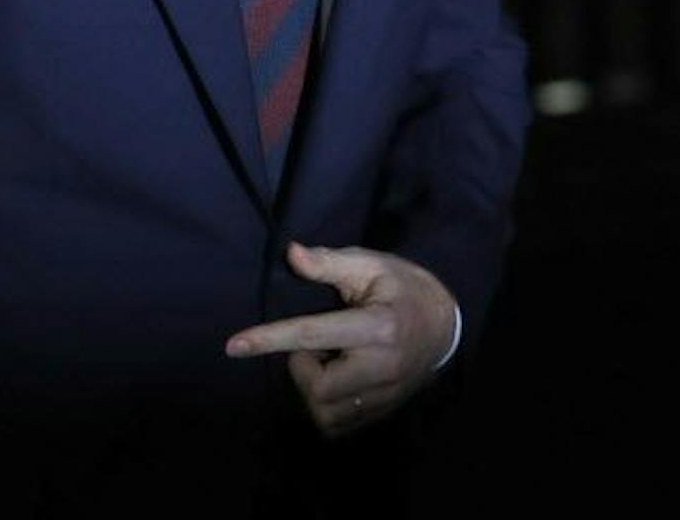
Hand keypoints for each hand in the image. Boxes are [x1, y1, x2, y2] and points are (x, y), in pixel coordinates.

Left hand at [223, 241, 455, 436]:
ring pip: (326, 413)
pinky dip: (323, 406)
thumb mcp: (369, 265)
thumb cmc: (400, 288)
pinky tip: (334, 379)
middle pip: (319, 388)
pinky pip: (339, 425)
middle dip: (301, 369)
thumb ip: (328, 263)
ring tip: (327, 362)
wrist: (445, 324)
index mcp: (377, 327)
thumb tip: (292, 254)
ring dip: (312, 389)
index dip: (270, 339)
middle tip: (312, 348)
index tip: (234, 345)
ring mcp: (387, 395)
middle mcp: (384, 367)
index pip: (313, 335)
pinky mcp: (385, 410)